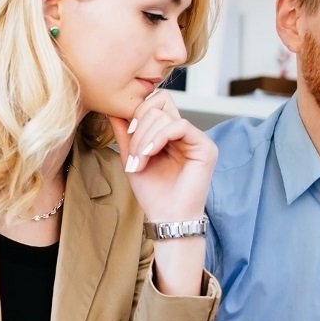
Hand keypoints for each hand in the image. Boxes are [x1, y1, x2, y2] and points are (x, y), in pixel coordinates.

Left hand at [110, 88, 215, 224]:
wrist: (166, 217)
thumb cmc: (152, 192)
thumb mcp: (132, 157)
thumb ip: (125, 133)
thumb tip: (113, 109)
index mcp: (169, 133)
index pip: (155, 104)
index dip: (137, 113)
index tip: (127, 134)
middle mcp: (184, 133)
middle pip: (158, 105)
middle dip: (138, 127)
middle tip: (133, 155)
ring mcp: (196, 139)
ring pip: (165, 116)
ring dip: (145, 138)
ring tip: (140, 161)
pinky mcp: (205, 147)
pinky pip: (180, 126)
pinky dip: (159, 137)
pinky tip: (150, 154)